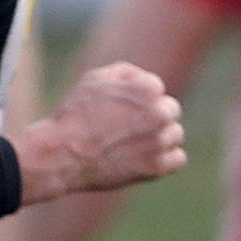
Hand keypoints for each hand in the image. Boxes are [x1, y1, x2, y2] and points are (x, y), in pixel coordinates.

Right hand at [14, 63, 185, 203]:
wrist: (62, 153)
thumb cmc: (75, 114)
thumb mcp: (95, 79)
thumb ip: (126, 73)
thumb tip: (144, 79)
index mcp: (148, 89)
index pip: (157, 90)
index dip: (138, 99)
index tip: (121, 110)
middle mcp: (159, 113)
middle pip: (171, 111)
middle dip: (153, 116)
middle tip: (128, 127)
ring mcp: (159, 141)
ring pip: (175, 135)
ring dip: (160, 137)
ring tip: (133, 143)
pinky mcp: (156, 167)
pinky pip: (178, 159)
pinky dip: (166, 158)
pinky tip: (147, 157)